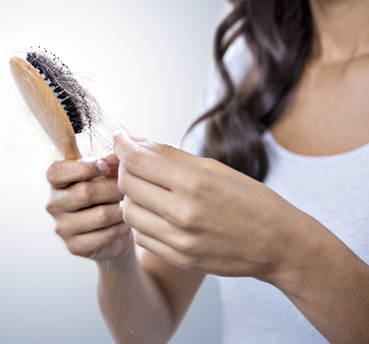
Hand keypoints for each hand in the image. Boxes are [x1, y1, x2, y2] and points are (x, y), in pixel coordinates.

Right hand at [45, 156, 132, 261]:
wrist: (115, 229)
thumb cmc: (108, 195)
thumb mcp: (107, 173)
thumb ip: (107, 160)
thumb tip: (113, 154)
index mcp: (55, 181)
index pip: (57, 172)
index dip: (85, 167)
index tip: (105, 166)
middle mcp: (53, 204)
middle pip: (85, 193)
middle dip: (113, 189)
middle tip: (129, 189)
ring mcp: (62, 227)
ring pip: (100, 215)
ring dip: (121, 210)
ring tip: (130, 206)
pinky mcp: (74, 246)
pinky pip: (105, 235)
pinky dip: (121, 227)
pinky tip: (126, 223)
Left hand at [111, 130, 315, 281]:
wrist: (280, 245)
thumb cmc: (251, 200)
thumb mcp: (214, 168)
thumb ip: (170, 155)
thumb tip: (135, 140)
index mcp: (194, 182)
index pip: (136, 160)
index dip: (121, 145)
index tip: (118, 139)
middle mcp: (183, 212)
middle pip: (126, 184)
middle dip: (123, 168)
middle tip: (132, 162)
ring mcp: (179, 240)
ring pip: (128, 212)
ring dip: (130, 197)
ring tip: (146, 189)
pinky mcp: (179, 258)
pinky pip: (141, 236)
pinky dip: (142, 221)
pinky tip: (156, 213)